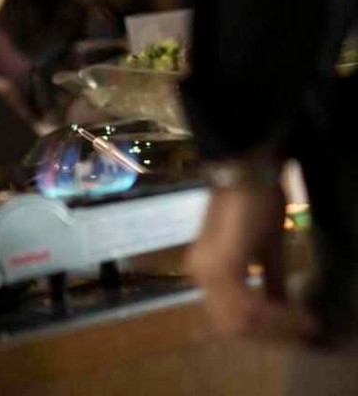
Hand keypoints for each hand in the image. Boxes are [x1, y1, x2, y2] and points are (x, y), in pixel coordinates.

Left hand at [185, 183, 318, 341]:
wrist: (245, 171)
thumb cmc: (255, 204)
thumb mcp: (266, 251)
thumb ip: (270, 282)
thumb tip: (283, 309)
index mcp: (205, 271)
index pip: (232, 318)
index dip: (268, 330)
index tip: (301, 330)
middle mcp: (199, 276)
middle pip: (235, 325)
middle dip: (272, 332)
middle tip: (303, 329)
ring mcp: (206, 271)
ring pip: (242, 320)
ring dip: (277, 325)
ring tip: (304, 321)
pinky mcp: (220, 266)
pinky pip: (247, 306)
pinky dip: (274, 313)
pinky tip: (296, 312)